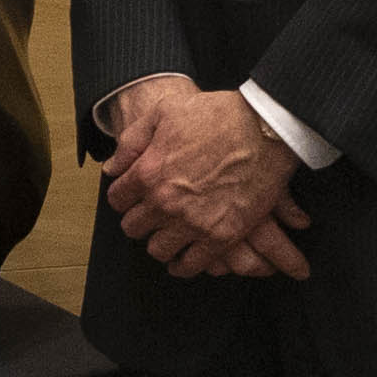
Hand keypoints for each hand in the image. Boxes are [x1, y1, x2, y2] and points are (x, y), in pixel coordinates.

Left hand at [98, 72, 310, 280]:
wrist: (265, 129)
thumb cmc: (217, 115)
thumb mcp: (165, 111)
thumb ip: (132, 140)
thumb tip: (112, 167)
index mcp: (148, 172)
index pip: (117, 199)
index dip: (124, 197)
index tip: (133, 196)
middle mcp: (164, 202)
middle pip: (133, 228)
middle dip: (140, 220)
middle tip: (151, 215)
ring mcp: (192, 223)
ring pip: (158, 250)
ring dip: (160, 242)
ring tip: (168, 235)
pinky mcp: (220, 236)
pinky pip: (191, 264)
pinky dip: (183, 265)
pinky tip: (182, 260)